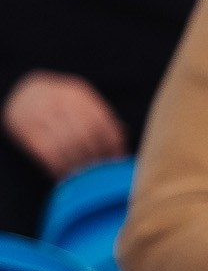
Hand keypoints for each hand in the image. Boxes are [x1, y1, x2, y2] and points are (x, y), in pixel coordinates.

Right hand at [3, 71, 125, 177]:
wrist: (22, 94)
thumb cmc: (61, 105)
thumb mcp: (81, 104)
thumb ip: (102, 122)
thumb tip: (121, 151)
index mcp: (78, 94)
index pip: (101, 121)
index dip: (112, 144)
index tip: (117, 160)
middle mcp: (59, 100)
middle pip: (84, 133)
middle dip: (95, 156)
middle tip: (101, 172)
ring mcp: (39, 112)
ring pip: (65, 143)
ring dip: (77, 164)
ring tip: (84, 176)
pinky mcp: (24, 127)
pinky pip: (46, 151)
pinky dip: (58, 166)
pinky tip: (64, 174)